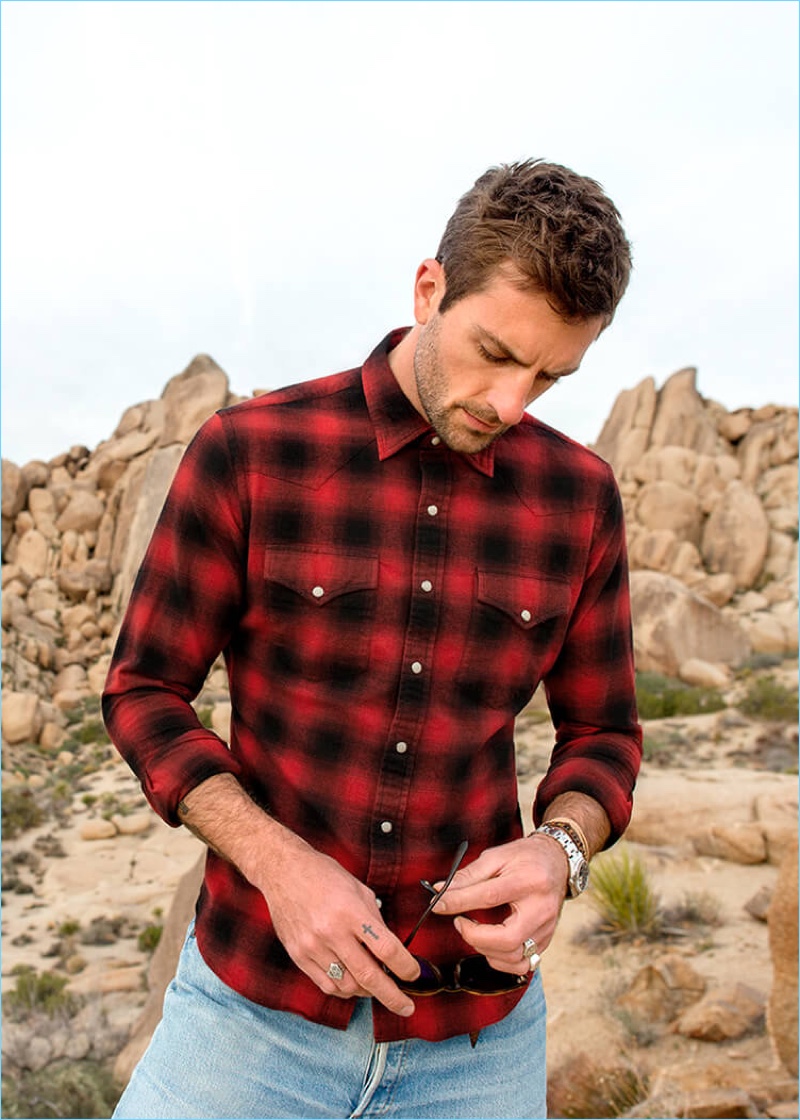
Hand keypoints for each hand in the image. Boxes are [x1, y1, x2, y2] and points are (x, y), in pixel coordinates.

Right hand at [254, 831, 419, 1016]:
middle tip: (407, 1007)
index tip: (415, 974)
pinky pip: (327, 985)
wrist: (283, 871)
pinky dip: (345, 990)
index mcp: (351, 911)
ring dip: (367, 991)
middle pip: (368, 976)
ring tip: (378, 987)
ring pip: (347, 986)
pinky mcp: (299, 956)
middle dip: (392, 996)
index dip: (405, 966)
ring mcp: (312, 947)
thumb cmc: (324, 875)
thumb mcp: (358, 890)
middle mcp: (331, 932)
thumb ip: (375, 921)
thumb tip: (390, 951)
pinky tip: (354, 984)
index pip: (386, 949)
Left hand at [430, 836, 569, 974]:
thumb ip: (469, 875)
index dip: (458, 902)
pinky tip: (490, 943)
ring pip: (514, 957)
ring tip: (474, 930)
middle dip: (474, 936)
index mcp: (529, 880)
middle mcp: (541, 908)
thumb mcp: (497, 856)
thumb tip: (441, 891)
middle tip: (460, 921)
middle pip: (506, 939)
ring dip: (485, 949)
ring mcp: (546, 929)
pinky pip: (522, 964)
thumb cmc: (525, 857)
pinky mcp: (546, 941)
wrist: (558, 862)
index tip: (438, 904)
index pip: (489, 896)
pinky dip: (501, 959)